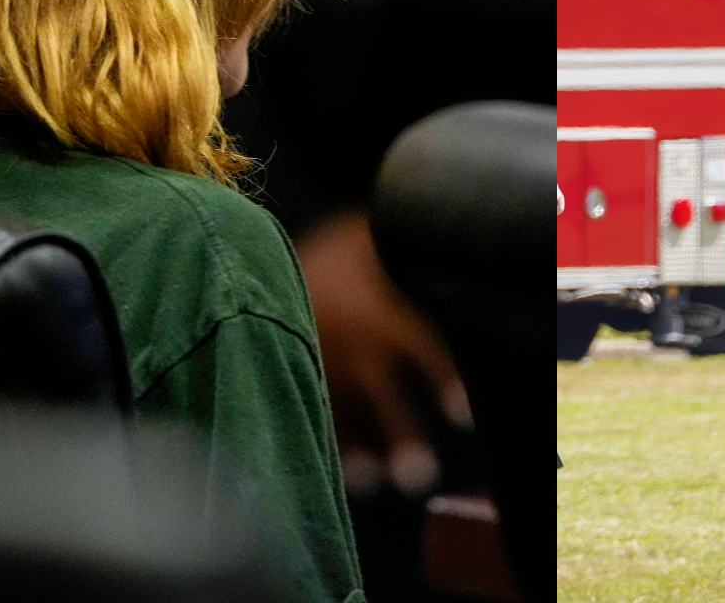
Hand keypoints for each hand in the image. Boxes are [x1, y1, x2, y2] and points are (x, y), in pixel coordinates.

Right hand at [297, 208, 470, 496]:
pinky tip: (341, 473)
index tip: (462, 417)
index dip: (440, 379)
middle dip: (399, 433)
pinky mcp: (289, 372)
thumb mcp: (371, 241)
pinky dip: (324, 440)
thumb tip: (455, 253)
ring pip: (340, 413)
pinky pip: (306, 410)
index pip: (419, 347)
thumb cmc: (337, 254)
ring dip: (356, 451)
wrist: (262, 253)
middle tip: (420, 474)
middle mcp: (350, 344)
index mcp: (379, 312)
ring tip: (374, 482)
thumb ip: (407, 257)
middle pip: (380, 394)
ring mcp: (317, 363)